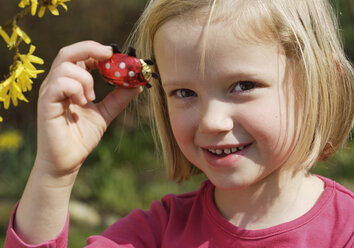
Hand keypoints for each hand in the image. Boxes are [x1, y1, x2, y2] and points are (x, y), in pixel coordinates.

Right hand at [35, 40, 141, 177]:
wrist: (68, 161)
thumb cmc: (81, 137)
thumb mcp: (106, 113)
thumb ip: (119, 97)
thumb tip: (137, 83)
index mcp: (69, 83)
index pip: (79, 56)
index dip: (96, 50)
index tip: (115, 54)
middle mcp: (57, 83)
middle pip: (68, 52)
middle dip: (91, 49)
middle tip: (109, 56)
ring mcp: (50, 92)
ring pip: (66, 66)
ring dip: (86, 79)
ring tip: (92, 98)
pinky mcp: (46, 103)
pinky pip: (61, 83)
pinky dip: (77, 89)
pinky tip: (83, 103)